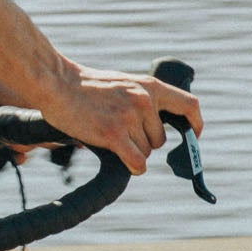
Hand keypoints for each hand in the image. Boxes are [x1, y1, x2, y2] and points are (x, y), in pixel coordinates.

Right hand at [39, 66, 202, 176]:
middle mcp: (144, 100)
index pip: (189, 106)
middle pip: (159, 140)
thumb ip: (142, 98)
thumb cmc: (85, 86)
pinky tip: (124, 162)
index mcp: (149, 86)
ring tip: (109, 137)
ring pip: (145, 152)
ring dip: (131, 152)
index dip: (195, 124)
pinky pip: (136, 161)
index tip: (193, 135)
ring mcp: (129, 117)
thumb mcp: (123, 83)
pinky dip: (133, 167)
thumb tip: (155, 126)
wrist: (57, 83)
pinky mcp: (113, 133)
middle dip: (144, 144)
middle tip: (123, 137)